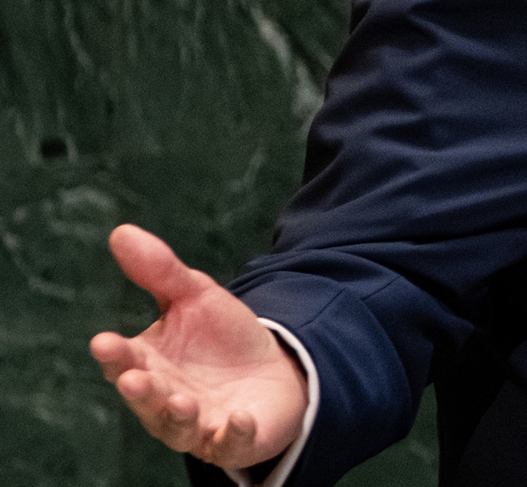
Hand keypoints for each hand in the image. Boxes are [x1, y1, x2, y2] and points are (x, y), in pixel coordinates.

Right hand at [89, 225, 307, 468]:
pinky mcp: (232, 440)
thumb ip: (160, 271)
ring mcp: (197, 424)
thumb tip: (120, 231)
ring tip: (182, 400)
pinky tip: (236, 418)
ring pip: (178, 427)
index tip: (104, 342)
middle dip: (139, 390)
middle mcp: (165, 400)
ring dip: (178, 415)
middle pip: (146, 398)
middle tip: (134, 377)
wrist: (274, 370)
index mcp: (150, 364)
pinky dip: (231, 433)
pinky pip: (229, 443)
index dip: (114, 354)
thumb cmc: (222, 337)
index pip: (124, 361)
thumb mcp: (196, 297)